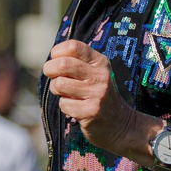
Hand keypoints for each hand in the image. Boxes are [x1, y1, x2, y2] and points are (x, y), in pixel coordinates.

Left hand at [44, 40, 139, 154]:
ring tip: (65, 93)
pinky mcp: (91, 111)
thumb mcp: (95, 73)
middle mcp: (100, 75)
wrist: (120, 124)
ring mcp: (97, 94)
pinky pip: (64, 104)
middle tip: (52, 76)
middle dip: (50, 70)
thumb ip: (78, 63)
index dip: (57, 52)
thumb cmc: (99, 95)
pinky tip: (75, 108)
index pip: (73, 46)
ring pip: (60, 84)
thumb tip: (52, 58)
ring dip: (56, 89)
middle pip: (63, 64)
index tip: (55, 60)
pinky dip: (64, 106)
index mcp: (100, 62)